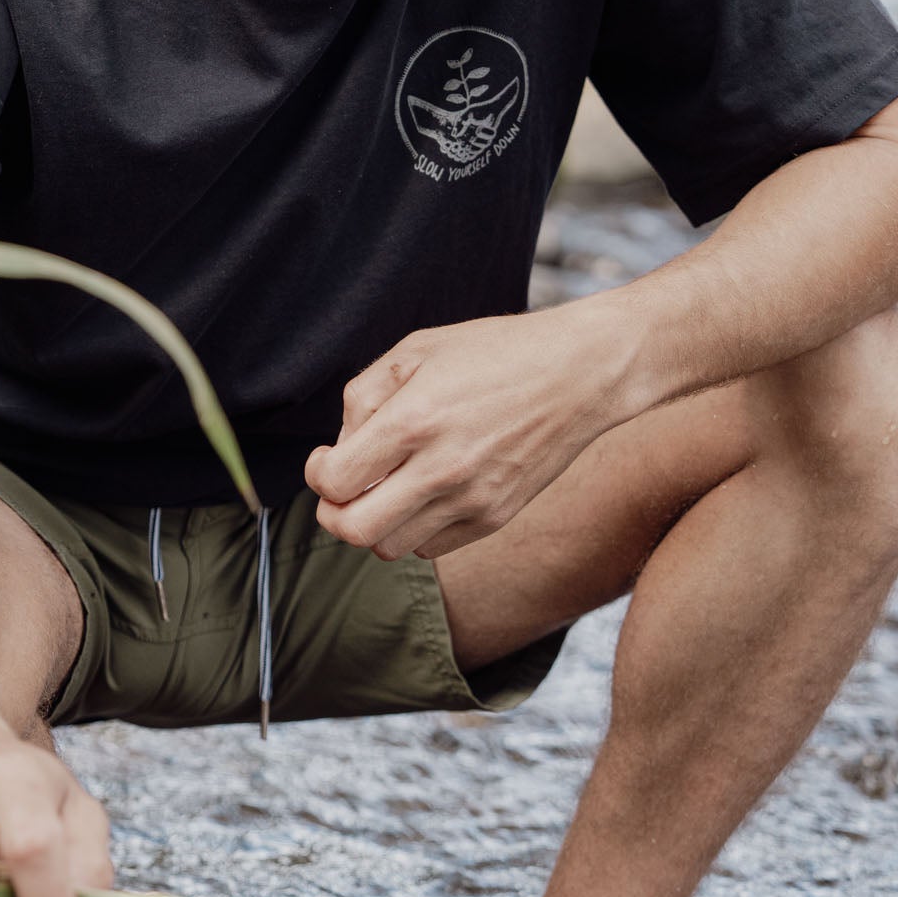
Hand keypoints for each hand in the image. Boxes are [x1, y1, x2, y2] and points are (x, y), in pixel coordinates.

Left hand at [304, 295, 632, 560]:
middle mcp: (441, 469)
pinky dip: (415, 529)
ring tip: (387, 487)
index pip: (334, 482)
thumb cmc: (498, 353)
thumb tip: (341, 447)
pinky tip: (425, 493)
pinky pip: (432, 547)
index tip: (326, 459)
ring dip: (375, 523)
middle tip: (341, 489)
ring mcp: (472, 500)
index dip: (317, 474)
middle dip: (333, 513)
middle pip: (354, 531)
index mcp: (414, 421)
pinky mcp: (495, 517)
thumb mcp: (418, 349)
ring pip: (391, 547)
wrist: (581, 374)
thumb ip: (364, 396)